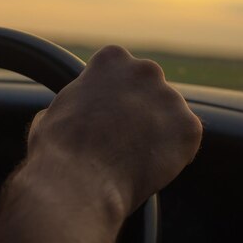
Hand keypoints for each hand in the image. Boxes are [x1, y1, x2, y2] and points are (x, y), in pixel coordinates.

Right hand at [27, 45, 202, 213]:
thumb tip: (69, 112)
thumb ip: (73, 103)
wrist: (79, 183)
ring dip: (159, 133)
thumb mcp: (53, 113)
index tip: (108, 116)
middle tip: (125, 140)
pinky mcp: (189, 128)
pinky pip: (187, 140)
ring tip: (135, 159)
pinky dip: (177, 155)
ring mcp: (171, 98)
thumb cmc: (58, 152)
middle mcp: (146, 70)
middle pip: (150, 90)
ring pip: (170, 116)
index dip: (115, 97)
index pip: (122, 72)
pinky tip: (153, 168)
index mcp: (112, 59)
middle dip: (142, 111)